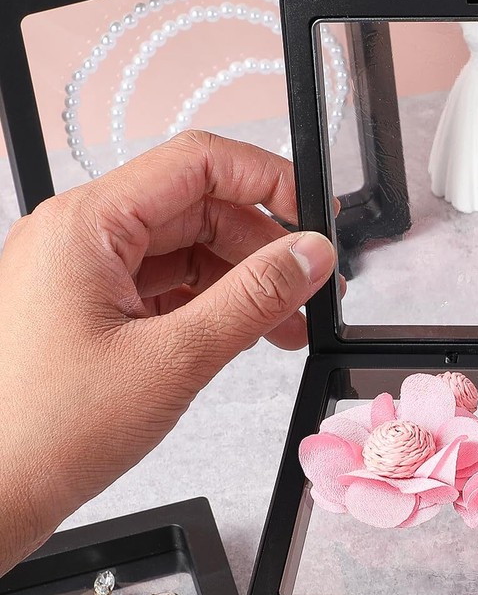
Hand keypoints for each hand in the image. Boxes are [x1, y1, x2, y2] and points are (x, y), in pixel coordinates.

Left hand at [0, 131, 337, 573]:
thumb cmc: (46, 431)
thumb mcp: (175, 357)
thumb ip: (255, 296)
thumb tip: (310, 254)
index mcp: (87, 225)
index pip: (197, 163)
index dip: (266, 180)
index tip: (314, 218)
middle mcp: (80, 236)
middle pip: (197, 208)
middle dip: (262, 246)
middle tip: (311, 288)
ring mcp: (82, 273)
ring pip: (186, 249)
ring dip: (243, 281)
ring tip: (285, 326)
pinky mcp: (89, 309)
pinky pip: (166, 285)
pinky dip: (212, 305)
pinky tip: (245, 335)